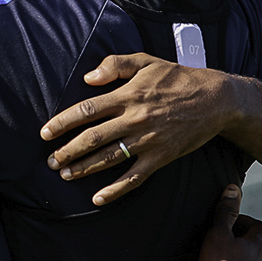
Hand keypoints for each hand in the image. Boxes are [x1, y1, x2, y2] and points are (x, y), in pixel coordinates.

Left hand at [41, 53, 247, 205]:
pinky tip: (98, 198)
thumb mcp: (147, 62)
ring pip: (109, 158)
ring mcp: (148, 140)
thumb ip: (116, 65)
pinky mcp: (161, 157)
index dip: (62, 122)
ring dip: (84, 168)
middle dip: (67, 151)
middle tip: (50, 161)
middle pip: (92, 137)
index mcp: (128, 95)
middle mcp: (134, 119)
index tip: (45, 132)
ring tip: (65, 175)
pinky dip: (115, 190)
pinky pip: (134, 177)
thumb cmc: (178, 78)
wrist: (216, 100)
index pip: (86, 110)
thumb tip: (88, 77)